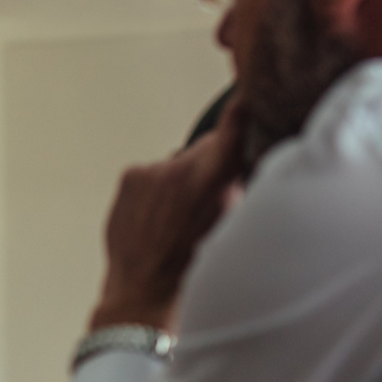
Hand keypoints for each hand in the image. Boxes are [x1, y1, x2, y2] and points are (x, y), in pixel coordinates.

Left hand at [89, 102, 244, 332]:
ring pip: (178, 163)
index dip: (245, 107)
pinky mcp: (130, 176)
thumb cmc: (193, 265)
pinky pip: (152, 174)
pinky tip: (155, 218)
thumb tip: (238, 163)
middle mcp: (183, 165)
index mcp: (217, 174)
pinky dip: (156, 190)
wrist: (144, 291)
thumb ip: (236, 184)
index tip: (251, 89)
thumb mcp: (233, 221)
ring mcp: (153, 170)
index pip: (236, 121)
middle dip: (209, 166)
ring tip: (175, 219)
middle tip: (204, 202)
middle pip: (207, 147)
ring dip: (179, 181)